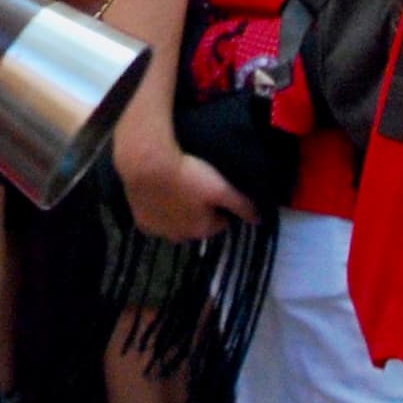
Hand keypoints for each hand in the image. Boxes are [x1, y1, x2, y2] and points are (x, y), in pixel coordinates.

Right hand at [117, 139, 256, 244]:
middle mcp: (181, 237)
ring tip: (176, 187)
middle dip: (197, 211)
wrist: (146, 165)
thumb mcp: (221, 188)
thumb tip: (261, 220)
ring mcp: (159, 232)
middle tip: (194, 186)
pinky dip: (158, 210)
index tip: (215, 191)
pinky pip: (155, 220)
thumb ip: (243, 205)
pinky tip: (159, 193)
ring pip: (174, 224)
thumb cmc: (188, 175)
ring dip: (177, 212)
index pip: (220, 223)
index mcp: (202, 230)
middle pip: (196, 225)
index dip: (219, 207)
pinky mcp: (141, 223)